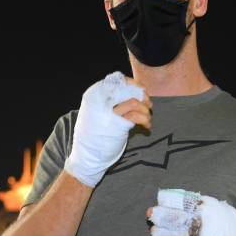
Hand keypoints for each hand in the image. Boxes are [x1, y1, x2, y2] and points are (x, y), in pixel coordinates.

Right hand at [64, 71, 151, 186]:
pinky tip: (147, 127)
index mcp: (95, 95)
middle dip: (142, 96)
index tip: (142, 91)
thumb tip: (136, 94)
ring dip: (145, 110)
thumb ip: (112, 102)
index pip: (118, 80)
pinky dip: (145, 120)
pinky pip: (136, 116)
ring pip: (134, 102)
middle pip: (128, 89)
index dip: (133, 84)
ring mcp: (108, 112)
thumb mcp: (98, 113)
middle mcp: (101, 101)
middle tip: (149, 104)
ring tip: (147, 118)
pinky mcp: (117, 125)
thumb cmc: (95, 134)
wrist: (87, 155)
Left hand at [147, 188, 235, 235]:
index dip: (167, 200)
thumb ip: (205, 205)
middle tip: (151, 214)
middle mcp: (202, 227)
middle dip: (159, 215)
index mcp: (210, 211)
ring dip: (159, 233)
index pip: (181, 201)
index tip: (160, 199)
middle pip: (172, 218)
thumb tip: (179, 200)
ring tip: (155, 231)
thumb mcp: (225, 211)